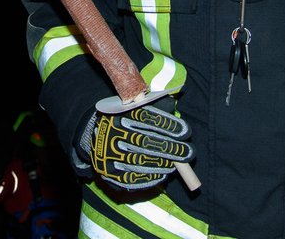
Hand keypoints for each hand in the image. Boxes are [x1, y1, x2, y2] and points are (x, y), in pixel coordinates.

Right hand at [80, 98, 194, 190]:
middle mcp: (112, 133)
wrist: (95, 138)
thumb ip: (154, 105)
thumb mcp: (136, 107)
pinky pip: (133, 179)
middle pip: (146, 142)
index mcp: (119, 113)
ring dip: (163, 164)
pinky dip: (151, 177)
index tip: (185, 132)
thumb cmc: (124, 119)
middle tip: (189, 153)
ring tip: (176, 165)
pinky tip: (162, 174)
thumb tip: (172, 105)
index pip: (147, 118)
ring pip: (141, 162)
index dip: (168, 125)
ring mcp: (108, 155)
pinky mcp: (109, 173)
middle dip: (171, 148)